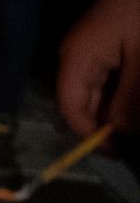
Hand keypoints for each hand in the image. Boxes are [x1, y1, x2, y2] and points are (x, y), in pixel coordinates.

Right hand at [58, 0, 139, 135]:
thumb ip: (129, 98)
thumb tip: (120, 131)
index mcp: (75, 60)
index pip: (69, 107)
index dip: (89, 134)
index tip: (117, 152)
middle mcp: (73, 58)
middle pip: (79, 104)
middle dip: (104, 125)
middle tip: (133, 140)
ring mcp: (87, 54)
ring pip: (94, 96)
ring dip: (114, 111)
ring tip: (135, 119)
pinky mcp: (101, 50)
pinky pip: (104, 83)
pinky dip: (119, 96)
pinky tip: (134, 98)